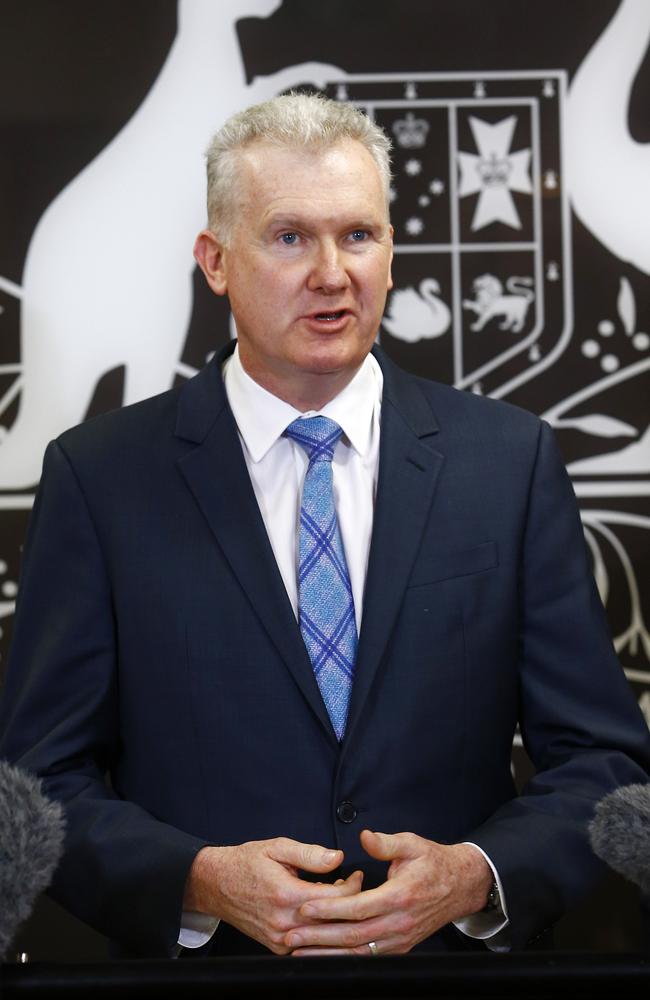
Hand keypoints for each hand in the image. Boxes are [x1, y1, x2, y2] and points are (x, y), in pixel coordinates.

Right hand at [183, 838, 362, 953]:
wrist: (215, 884)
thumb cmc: (246, 862)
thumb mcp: (277, 847)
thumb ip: (309, 853)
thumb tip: (338, 858)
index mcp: (286, 895)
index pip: (335, 898)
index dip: (352, 886)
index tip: (357, 875)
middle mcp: (284, 923)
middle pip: (332, 920)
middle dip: (349, 903)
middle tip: (354, 885)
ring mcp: (280, 938)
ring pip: (322, 935)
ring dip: (335, 917)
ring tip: (338, 897)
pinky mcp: (276, 946)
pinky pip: (308, 942)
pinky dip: (319, 928)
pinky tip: (321, 911)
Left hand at [285, 829, 492, 955]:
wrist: (460, 885)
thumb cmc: (433, 862)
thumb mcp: (412, 844)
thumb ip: (386, 842)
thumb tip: (364, 836)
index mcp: (399, 896)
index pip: (357, 908)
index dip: (329, 909)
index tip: (305, 907)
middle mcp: (398, 923)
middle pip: (352, 936)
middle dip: (318, 937)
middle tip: (291, 936)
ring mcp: (399, 939)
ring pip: (358, 952)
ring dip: (327, 954)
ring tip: (299, 951)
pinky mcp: (399, 947)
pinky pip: (367, 956)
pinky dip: (344, 958)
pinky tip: (325, 956)